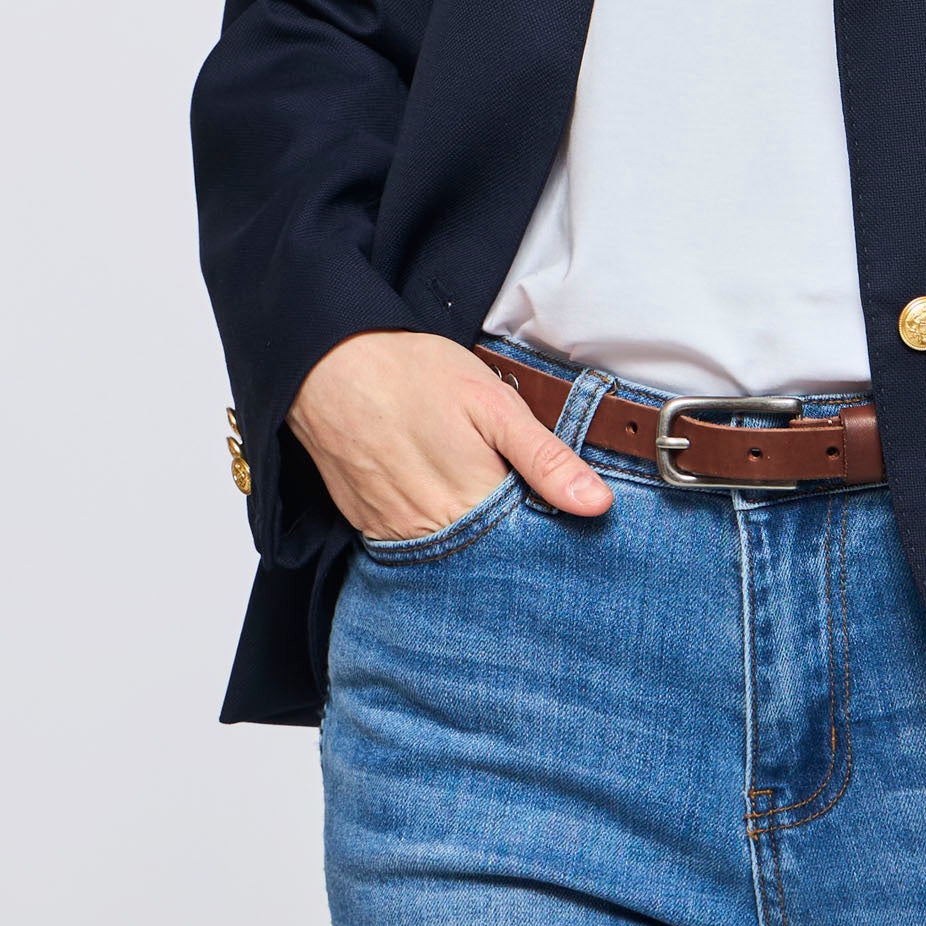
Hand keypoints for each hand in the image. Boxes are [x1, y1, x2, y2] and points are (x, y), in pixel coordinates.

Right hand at [286, 331, 611, 535]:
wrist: (328, 365)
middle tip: (522, 510)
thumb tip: (597, 504)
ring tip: (482, 504)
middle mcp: (432, 532)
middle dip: (512, 547)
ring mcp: (395, 533)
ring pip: (449, 558)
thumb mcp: (494, 404)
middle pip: (488, 560)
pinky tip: (443, 505)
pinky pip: (410, 548)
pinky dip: (432, 535)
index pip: (528, 549)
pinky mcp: (367, 526)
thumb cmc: (413, 374)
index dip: (550, 537)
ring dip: (472, 543)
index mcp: (473, 503)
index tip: (566, 527)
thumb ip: (545, 459)